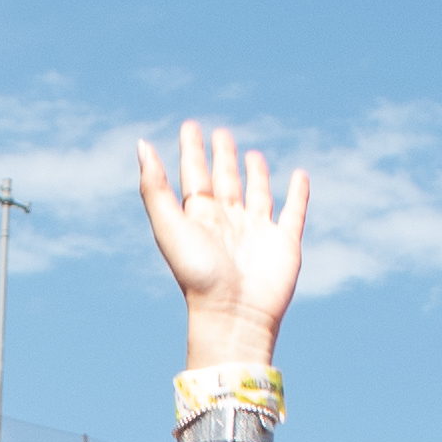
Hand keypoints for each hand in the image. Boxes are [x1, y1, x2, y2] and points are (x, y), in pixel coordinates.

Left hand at [134, 122, 305, 358]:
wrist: (234, 314)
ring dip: (255, 174)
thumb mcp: (170, 226)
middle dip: (222, 158)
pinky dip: (298, 194)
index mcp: (200, 219)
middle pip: (225, 182)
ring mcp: (257, 233)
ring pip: (256, 194)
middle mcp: (228, 223)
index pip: (195, 176)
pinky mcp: (285, 243)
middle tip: (220, 133)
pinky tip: (299, 175)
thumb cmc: (197, 275)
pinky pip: (294, 212)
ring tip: (252, 154)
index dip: (191, 151)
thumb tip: (142, 144)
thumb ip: (155, 188)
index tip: (189, 127)